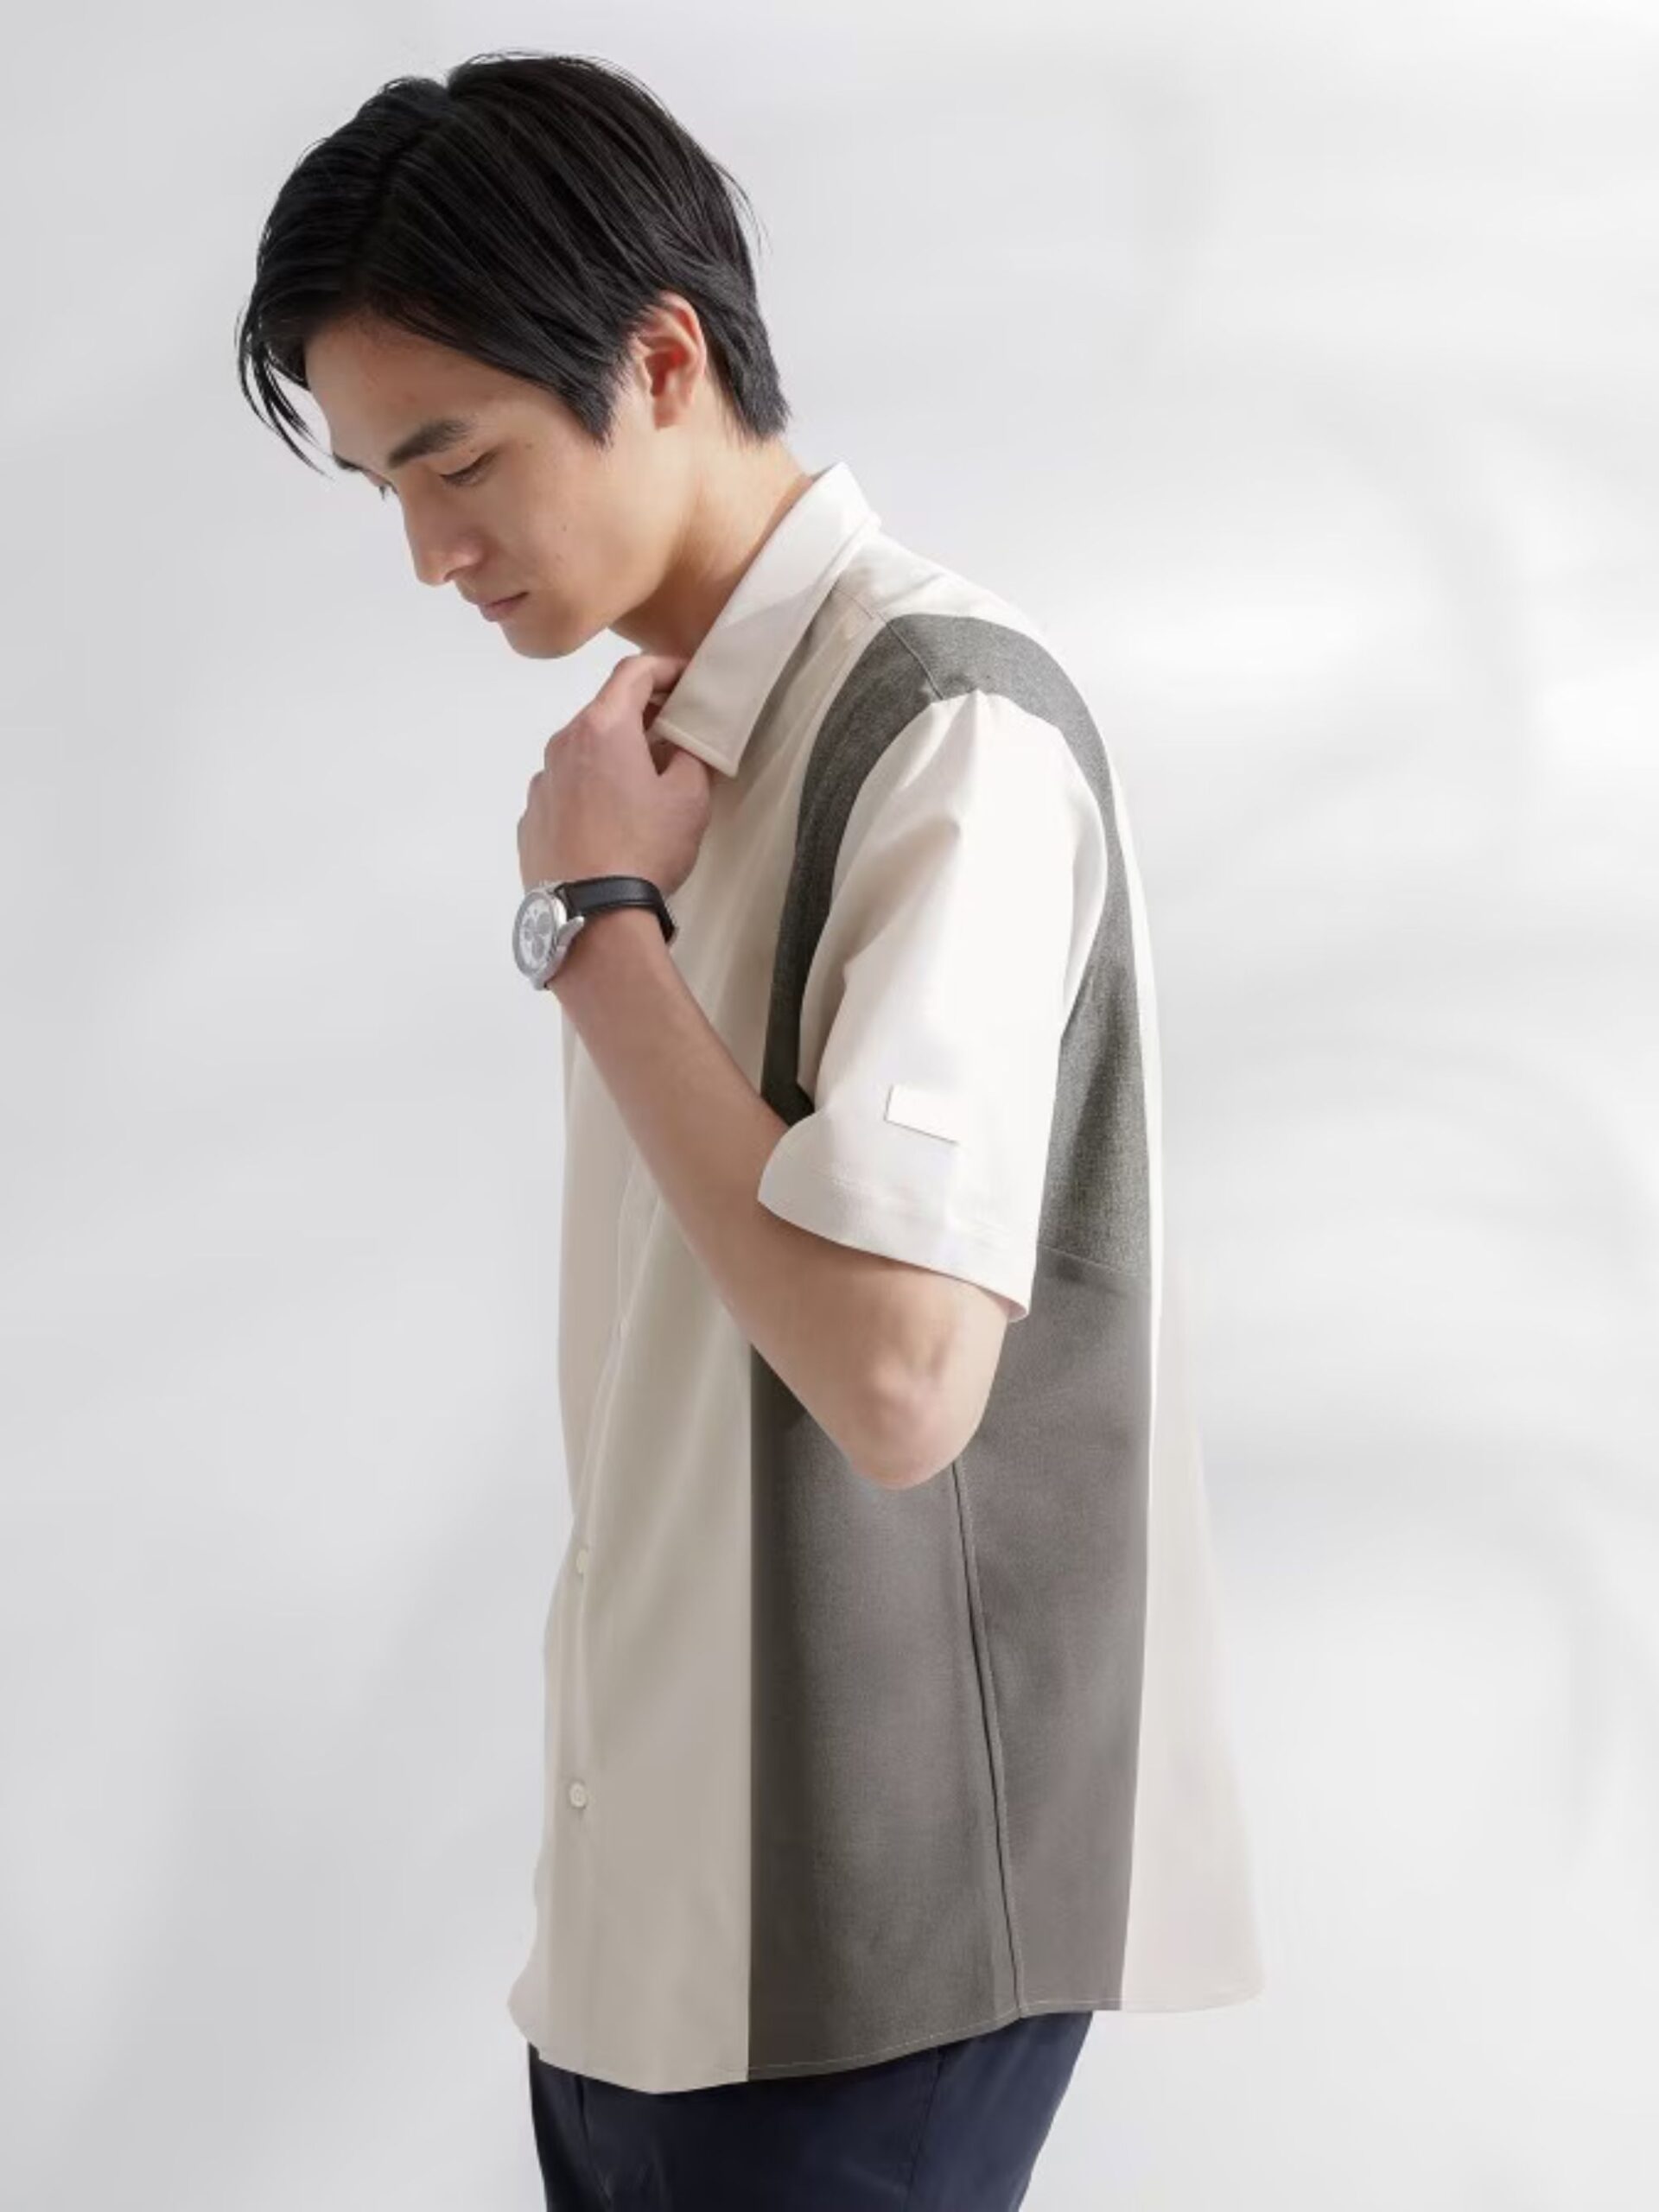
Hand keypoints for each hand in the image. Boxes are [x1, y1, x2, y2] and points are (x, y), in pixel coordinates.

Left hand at [516, 651, 713, 897]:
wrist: (593, 917)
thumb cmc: (646, 849)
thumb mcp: (690, 799)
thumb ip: (690, 757)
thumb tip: (679, 747)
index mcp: (602, 728)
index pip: (633, 673)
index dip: (665, 667)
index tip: (687, 677)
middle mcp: (561, 745)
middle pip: (603, 712)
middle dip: (640, 714)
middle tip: (673, 731)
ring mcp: (540, 784)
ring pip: (580, 753)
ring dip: (611, 755)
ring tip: (640, 785)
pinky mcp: (529, 821)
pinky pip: (564, 791)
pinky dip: (588, 790)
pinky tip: (608, 822)